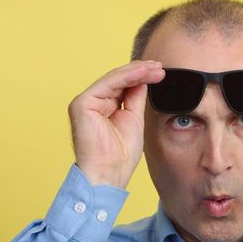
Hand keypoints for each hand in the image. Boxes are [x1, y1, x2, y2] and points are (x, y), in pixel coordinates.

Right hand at [68, 60, 164, 188]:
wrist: (109, 174)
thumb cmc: (120, 156)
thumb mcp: (134, 119)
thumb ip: (135, 98)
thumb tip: (143, 79)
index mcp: (102, 107)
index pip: (122, 86)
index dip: (141, 77)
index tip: (159, 72)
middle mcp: (92, 103)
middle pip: (118, 80)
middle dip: (141, 71)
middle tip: (160, 67)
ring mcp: (85, 102)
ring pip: (114, 79)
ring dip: (137, 71)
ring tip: (155, 69)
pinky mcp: (82, 103)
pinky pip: (108, 84)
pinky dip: (127, 77)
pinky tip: (143, 73)